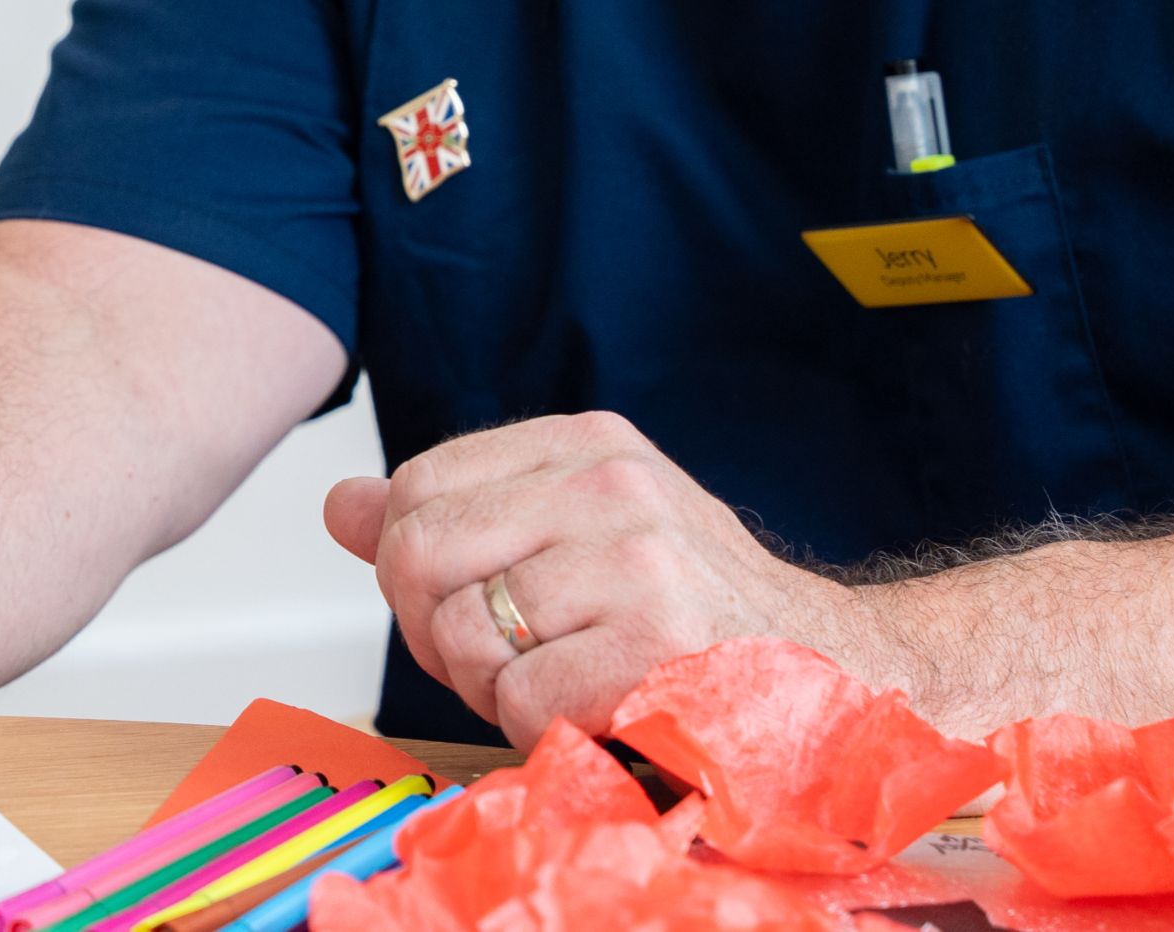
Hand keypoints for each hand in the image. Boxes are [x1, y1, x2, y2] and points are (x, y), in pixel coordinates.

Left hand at [322, 412, 895, 741]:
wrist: (834, 676)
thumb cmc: (692, 612)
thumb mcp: (575, 532)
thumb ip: (455, 516)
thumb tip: (339, 504)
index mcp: (587, 445)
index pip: (415, 487)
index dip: (413, 564)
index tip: (468, 599)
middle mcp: (614, 486)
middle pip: (417, 554)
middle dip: (434, 628)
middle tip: (497, 658)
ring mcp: (639, 563)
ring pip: (464, 633)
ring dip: (492, 687)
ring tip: (562, 682)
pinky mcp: (655, 647)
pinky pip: (515, 699)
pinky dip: (537, 727)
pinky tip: (597, 710)